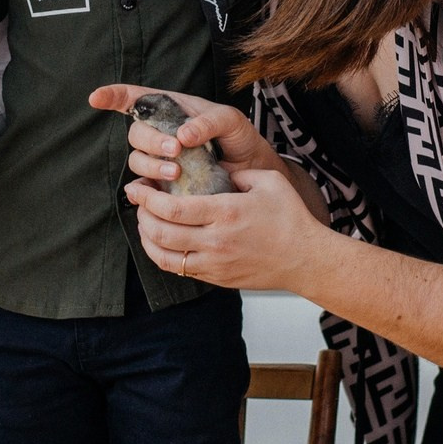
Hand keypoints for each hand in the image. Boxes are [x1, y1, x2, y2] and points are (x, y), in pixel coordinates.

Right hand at [86, 84, 284, 184]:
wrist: (253, 173)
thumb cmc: (240, 139)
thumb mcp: (231, 121)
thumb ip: (209, 121)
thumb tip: (183, 135)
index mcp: (172, 109)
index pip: (135, 98)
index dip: (113, 96)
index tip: (96, 98)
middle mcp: (160, 133)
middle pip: (135, 133)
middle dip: (151, 141)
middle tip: (175, 150)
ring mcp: (159, 159)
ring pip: (137, 160)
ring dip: (152, 165)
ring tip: (176, 173)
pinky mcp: (162, 185)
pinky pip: (143, 186)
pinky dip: (144, 189)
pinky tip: (156, 192)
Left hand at [122, 166, 321, 291]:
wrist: (306, 259)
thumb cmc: (291, 218)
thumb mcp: (268, 181)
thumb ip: (238, 170)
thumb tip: (215, 165)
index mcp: (225, 212)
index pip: (172, 208)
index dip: (148, 198)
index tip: (139, 187)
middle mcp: (216, 241)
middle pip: (161, 233)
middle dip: (141, 215)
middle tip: (136, 201)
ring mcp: (215, 263)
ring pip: (165, 257)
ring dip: (147, 239)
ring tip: (144, 223)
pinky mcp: (217, 278)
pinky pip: (180, 269)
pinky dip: (163, 256)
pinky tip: (162, 243)